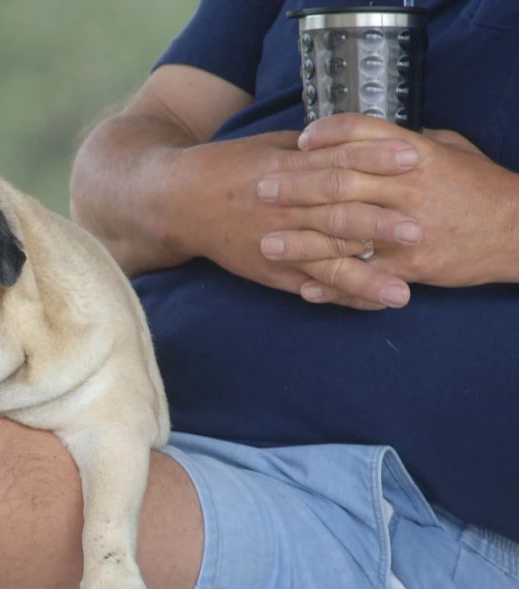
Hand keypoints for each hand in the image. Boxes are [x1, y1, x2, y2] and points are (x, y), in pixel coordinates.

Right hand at [156, 129, 421, 307]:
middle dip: (378, 225)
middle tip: (420, 230)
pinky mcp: (268, 271)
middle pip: (335, 216)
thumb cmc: (227, 167)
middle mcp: (282, 210)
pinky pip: (309, 287)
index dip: (375, 160)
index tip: (413, 158)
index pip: (336, 164)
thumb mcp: (268, 146)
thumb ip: (312, 148)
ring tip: (403, 291)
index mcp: (283, 170)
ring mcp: (275, 244)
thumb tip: (357, 139)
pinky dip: (340, 298)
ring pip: (325, 263)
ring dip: (365, 277)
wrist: (178, 202)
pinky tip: (371, 305)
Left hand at [257, 114, 518, 306]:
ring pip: (342, 232)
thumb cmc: (478, 187)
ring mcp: (405, 229)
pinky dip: (330, 284)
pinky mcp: (409, 267)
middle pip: (339, 180)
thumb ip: (402, 144)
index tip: (297, 144)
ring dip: (300, 240)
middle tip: (261, 190)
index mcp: (414, 153)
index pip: (359, 133)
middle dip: (295, 186)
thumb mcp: (446, 150)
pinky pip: (362, 276)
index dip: (325, 135)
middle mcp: (406, 187)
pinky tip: (302, 287)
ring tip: (267, 243)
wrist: (515, 231)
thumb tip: (364, 138)